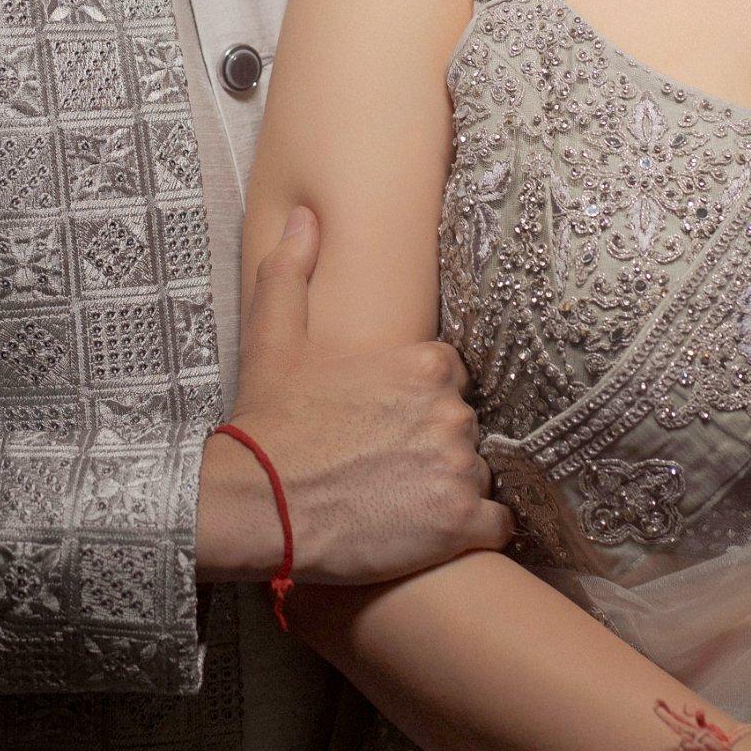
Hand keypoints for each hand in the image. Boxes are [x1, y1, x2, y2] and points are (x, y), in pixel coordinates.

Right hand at [221, 206, 513, 582]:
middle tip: (388, 467)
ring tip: (402, 504)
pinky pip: (496, 525)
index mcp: (423, 363)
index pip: (449, 378)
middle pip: (462, 426)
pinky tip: (434, 533)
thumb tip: (306, 217)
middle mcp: (449, 410)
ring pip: (477, 473)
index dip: (419, 401)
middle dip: (433, 445)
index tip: (388, 424)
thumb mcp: (273, 339)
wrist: (254, 505)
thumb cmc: (268, 424)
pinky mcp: (460, 523)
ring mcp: (458, 468)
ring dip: (449, 489)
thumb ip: (292, 272)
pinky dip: (473, 530)